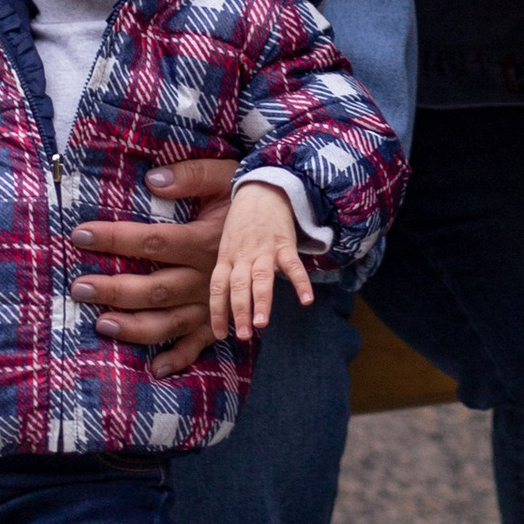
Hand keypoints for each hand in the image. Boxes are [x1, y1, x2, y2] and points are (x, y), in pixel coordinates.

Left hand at [70, 158, 237, 378]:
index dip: (114, 239)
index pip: (152, 242)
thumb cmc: (245, 198)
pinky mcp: (220, 319)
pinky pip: (198, 345)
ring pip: (169, 321)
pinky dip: (177, 359)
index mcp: (204, 241)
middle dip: (114, 290)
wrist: (284, 221)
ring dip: (134, 327)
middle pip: (154, 288)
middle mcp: (207, 277)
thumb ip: (191, 176)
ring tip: (102, 324)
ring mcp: (213, 303)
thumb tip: (152, 180)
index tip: (80, 235)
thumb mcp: (224, 176)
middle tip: (79, 288)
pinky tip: (153, 369)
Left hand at [212, 178, 314, 342]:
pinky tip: (306, 300)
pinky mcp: (285, 242)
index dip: (217, 311)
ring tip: (262, 324)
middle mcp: (243, 255)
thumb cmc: (243, 221)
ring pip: (261, 278)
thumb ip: (226, 270)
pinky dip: (300, 282)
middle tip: (242, 336)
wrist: (263, 188)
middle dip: (239, 311)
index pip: (218, 287)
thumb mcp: (226, 242)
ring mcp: (264, 249)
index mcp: (227, 257)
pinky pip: (292, 265)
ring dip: (261, 301)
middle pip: (238, 285)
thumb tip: (218, 302)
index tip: (218, 335)